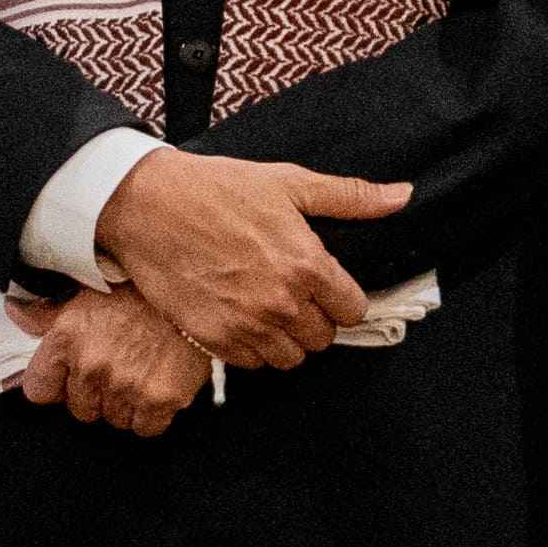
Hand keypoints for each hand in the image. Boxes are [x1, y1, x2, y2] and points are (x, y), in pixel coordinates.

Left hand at [17, 284, 212, 436]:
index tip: (70, 378)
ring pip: (113, 420)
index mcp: (66, 340)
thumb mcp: (83, 293)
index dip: (56, 386)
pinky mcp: (159, 400)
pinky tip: (157, 387)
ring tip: (139, 373)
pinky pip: (145, 428)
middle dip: (95, 394)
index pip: (39, 390)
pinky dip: (152, 415)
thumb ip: (46, 312)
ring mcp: (125, 386)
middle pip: (80, 410)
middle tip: (116, 369)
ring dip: (124, 404)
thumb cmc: (137, 289)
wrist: (193, 290)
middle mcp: (91, 366)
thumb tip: (15, 311)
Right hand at [89, 150, 411, 366]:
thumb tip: (400, 197)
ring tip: (267, 308)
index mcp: (307, 264)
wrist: (147, 205)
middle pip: (323, 338)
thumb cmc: (215, 189)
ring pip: (290, 357)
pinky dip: (252, 347)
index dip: (342, 298)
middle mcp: (282, 302)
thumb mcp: (288, 183)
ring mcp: (247, 325)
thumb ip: (349, 197)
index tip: (326, 287)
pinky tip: (241, 317)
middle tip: (293, 293)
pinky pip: (252, 364)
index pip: (353, 310)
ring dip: (285, 338)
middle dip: (315, 318)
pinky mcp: (214, 339)